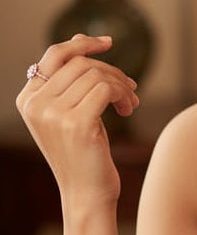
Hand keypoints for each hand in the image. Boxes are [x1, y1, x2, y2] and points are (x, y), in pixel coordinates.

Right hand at [16, 34, 138, 206]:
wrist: (87, 195)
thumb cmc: (83, 154)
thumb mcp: (72, 111)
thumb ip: (72, 78)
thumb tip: (81, 39)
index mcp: (27, 99)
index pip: (55, 55)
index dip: (82, 44)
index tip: (108, 43)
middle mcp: (35, 104)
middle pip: (80, 63)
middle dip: (111, 70)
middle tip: (130, 88)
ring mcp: (53, 114)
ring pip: (96, 75)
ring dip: (121, 85)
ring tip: (130, 103)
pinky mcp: (77, 123)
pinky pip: (107, 89)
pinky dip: (123, 95)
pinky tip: (127, 110)